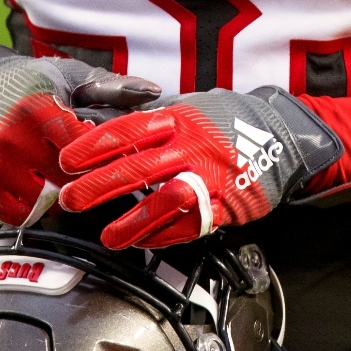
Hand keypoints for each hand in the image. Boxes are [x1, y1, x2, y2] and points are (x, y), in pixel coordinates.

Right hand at [0, 46, 160, 226]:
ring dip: (56, 195)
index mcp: (36, 110)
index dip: (102, 156)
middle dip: (82, 178)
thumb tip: (153, 92)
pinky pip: (17, 215)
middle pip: (65, 180)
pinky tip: (36, 188)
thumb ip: (112, 87)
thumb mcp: (71, 76)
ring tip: (59, 177)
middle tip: (89, 171)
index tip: (112, 156)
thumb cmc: (31, 83)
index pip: (83, 149)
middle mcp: (10, 139)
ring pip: (43, 202)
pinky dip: (30, 208)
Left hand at [58, 87, 342, 248]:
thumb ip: (155, 124)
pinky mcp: (226, 204)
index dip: (94, 146)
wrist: (284, 137)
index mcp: (179, 118)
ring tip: (108, 236)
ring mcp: (210, 177)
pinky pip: (190, 224)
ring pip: (164, 200)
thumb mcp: (191, 109)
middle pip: (138, 167)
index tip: (66, 159)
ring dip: (132, 222)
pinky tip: (143, 241)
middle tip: (71, 200)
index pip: (128, 130)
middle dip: (99, 185)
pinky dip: (164, 235)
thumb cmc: (229, 122)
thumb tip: (106, 132)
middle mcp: (191, 146)